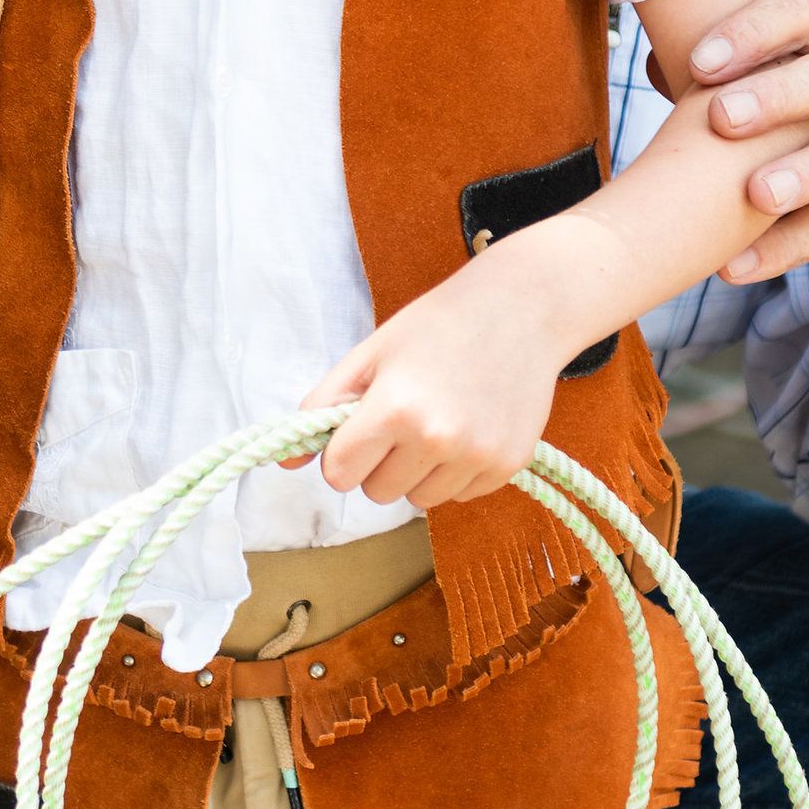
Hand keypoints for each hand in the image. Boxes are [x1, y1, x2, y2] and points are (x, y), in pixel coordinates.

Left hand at [296, 276, 569, 511]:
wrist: (522, 307)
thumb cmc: (438, 325)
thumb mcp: (370, 353)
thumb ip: (323, 406)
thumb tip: (286, 463)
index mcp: (395, 408)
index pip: (339, 474)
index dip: (341, 453)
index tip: (356, 431)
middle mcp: (438, 438)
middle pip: (376, 493)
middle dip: (379, 463)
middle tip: (400, 419)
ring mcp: (477, 455)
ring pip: (418, 500)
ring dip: (416, 472)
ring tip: (436, 421)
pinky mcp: (508, 465)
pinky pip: (458, 495)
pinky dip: (454, 472)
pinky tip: (467, 426)